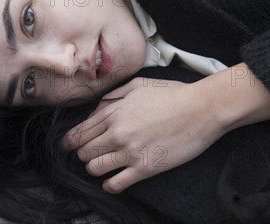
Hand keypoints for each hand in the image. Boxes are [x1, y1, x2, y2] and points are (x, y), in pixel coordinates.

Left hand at [60, 77, 226, 193]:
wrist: (201, 108)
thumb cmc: (173, 94)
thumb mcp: (139, 84)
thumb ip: (114, 96)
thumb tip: (97, 108)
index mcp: (114, 112)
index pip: (79, 132)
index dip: (69, 142)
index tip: (67, 147)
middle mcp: (118, 132)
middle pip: (84, 152)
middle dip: (83, 155)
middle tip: (90, 156)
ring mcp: (130, 151)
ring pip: (95, 168)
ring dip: (95, 169)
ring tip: (103, 167)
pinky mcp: (145, 168)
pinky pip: (116, 184)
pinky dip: (110, 185)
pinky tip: (113, 181)